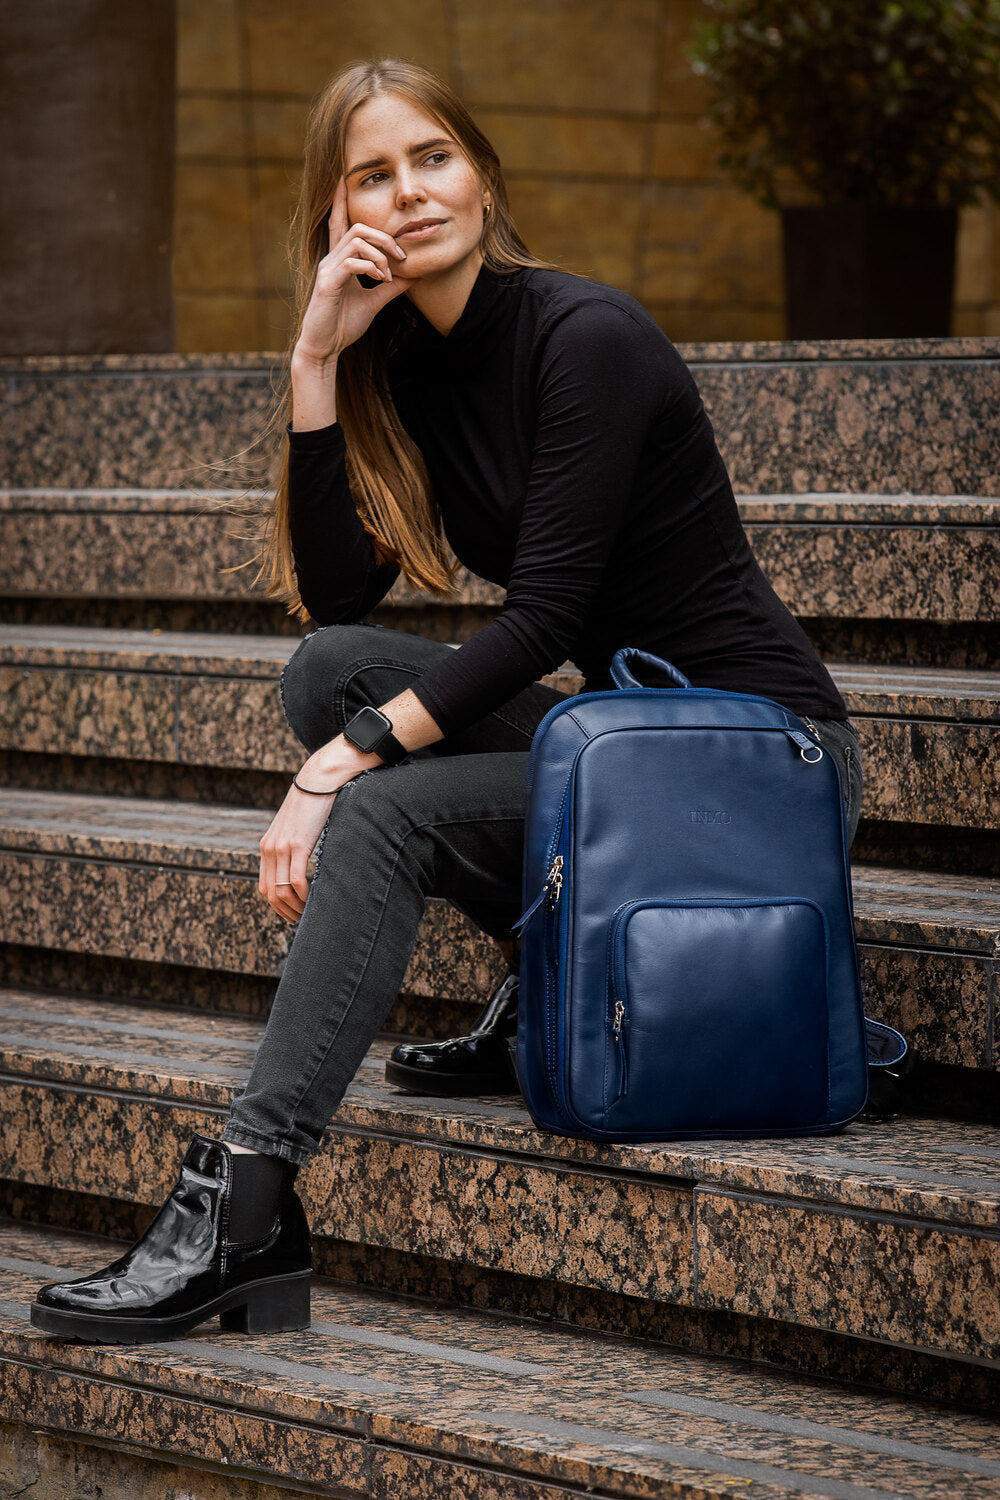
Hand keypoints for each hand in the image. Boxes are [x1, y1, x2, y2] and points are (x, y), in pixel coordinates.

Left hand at [258, 739, 376, 921]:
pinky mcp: (298, 845)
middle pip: (270, 893)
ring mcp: (282, 847)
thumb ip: (292, 848)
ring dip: (295, 908)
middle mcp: (269, 849)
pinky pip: (297, 880)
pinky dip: (304, 895)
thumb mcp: (295, 829)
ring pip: (282, 891)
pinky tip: (313, 899)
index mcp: (266, 847)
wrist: (318, 780)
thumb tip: (301, 868)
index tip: (292, 914)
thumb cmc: (312, 805)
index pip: (264, 887)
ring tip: (308, 914)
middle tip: (301, 921)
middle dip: (285, 912)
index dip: (277, 906)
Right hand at [295, 176, 414, 365]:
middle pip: (357, 227)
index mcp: (339, 260)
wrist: (325, 348)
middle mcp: (330, 259)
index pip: (339, 223)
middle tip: (402, 256)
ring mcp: (327, 270)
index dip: (341, 200)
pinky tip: (380, 280)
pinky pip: (352, 263)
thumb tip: (414, 275)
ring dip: (380, 254)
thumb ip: (391, 287)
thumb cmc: (343, 324)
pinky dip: (371, 267)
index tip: (344, 178)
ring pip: (356, 241)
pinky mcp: (328, 285)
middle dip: (383, 237)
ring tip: (390, 275)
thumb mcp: (374, 302)